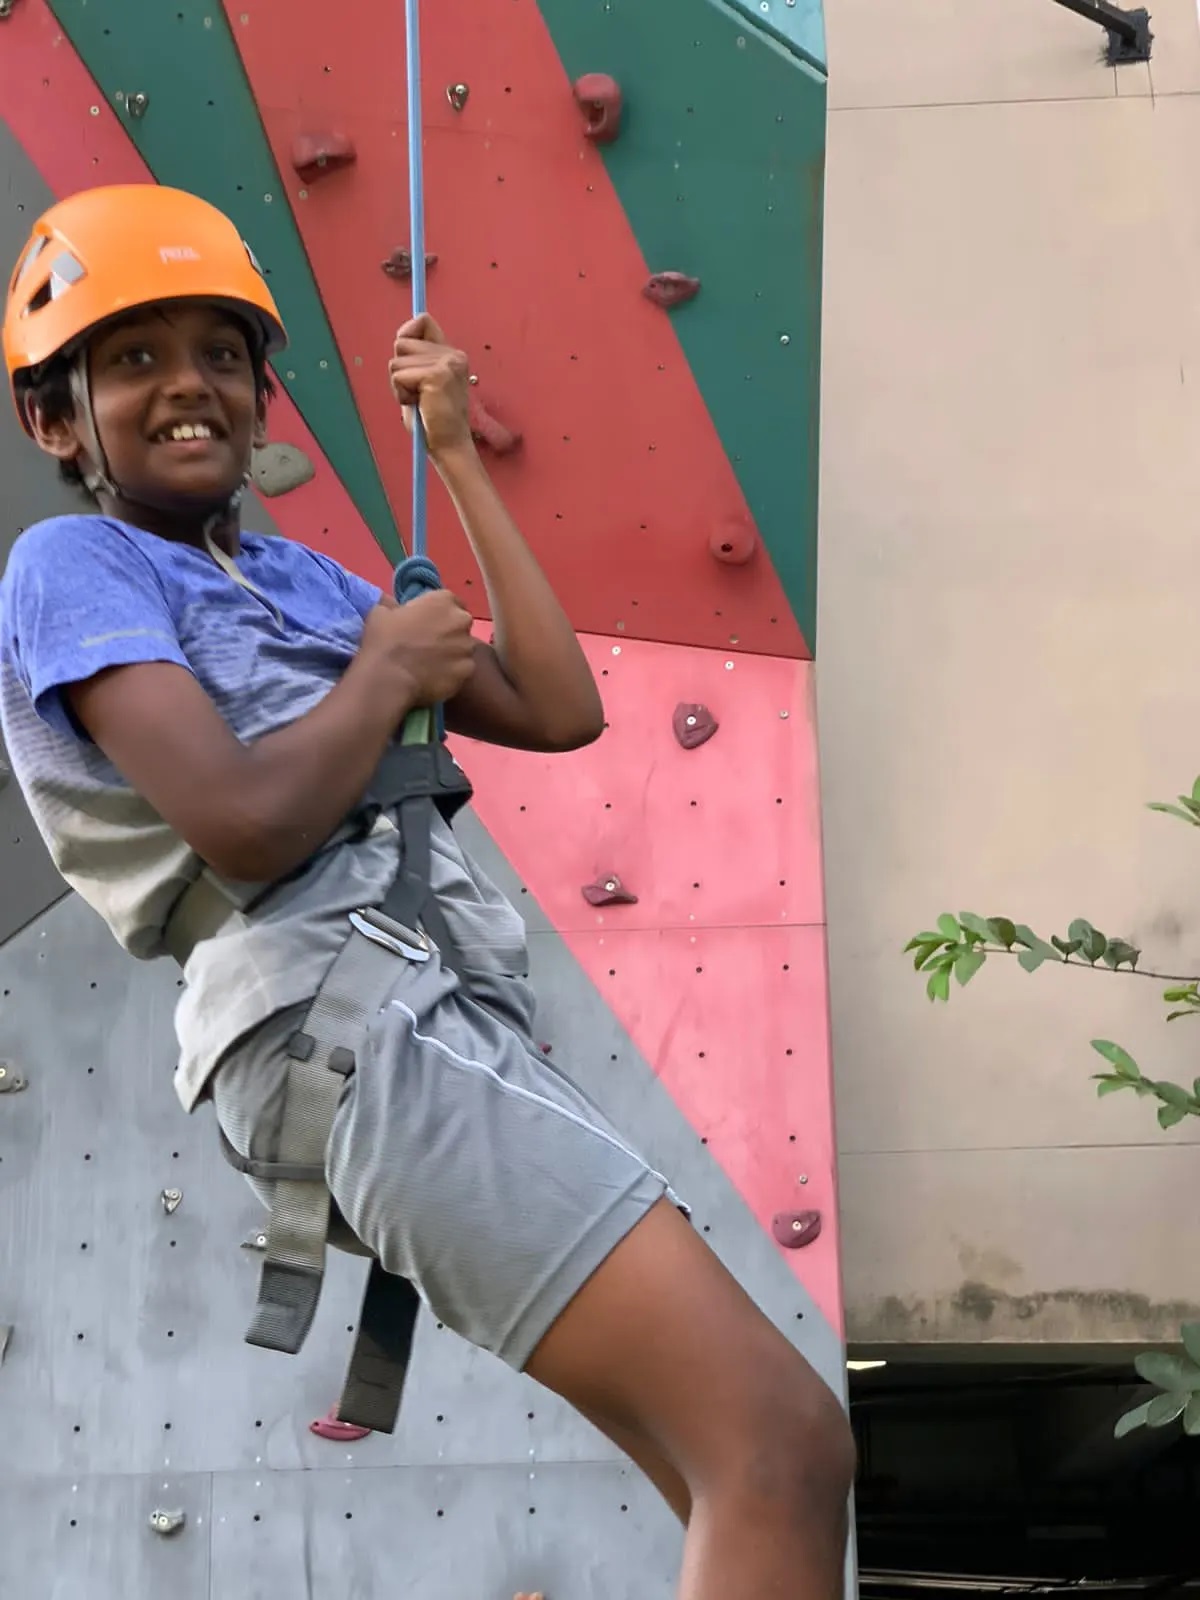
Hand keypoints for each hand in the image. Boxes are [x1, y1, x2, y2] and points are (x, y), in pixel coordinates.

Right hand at [358, 590, 476, 708]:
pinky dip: (453, 673)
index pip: (450, 601)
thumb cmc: (383, 640)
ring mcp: (467, 647)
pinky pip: (462, 670)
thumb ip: (393, 605)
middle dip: (449, 631)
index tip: (427, 622)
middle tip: (429, 644)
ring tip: (432, 664)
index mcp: (443, 600)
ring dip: (453, 653)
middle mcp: (461, 620)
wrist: (389, 677)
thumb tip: (391, 604)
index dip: (439, 612)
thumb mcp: (380, 612)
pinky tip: (436, 678)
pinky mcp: (467, 671)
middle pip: (460, 624)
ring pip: (464, 648)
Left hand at [388, 313, 474, 459]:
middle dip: (400, 370)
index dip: (407, 333)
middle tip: (418, 393)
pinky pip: (398, 376)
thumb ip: (414, 359)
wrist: (449, 446)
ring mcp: (446, 363)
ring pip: (396, 361)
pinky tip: (419, 405)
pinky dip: (401, 394)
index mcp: (452, 354)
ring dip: (400, 385)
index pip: (423, 320)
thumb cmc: (433, 420)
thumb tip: (400, 338)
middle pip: (401, 343)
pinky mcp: (437, 375)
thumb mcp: (422, 382)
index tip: (407, 357)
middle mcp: (453, 354)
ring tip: (420, 400)